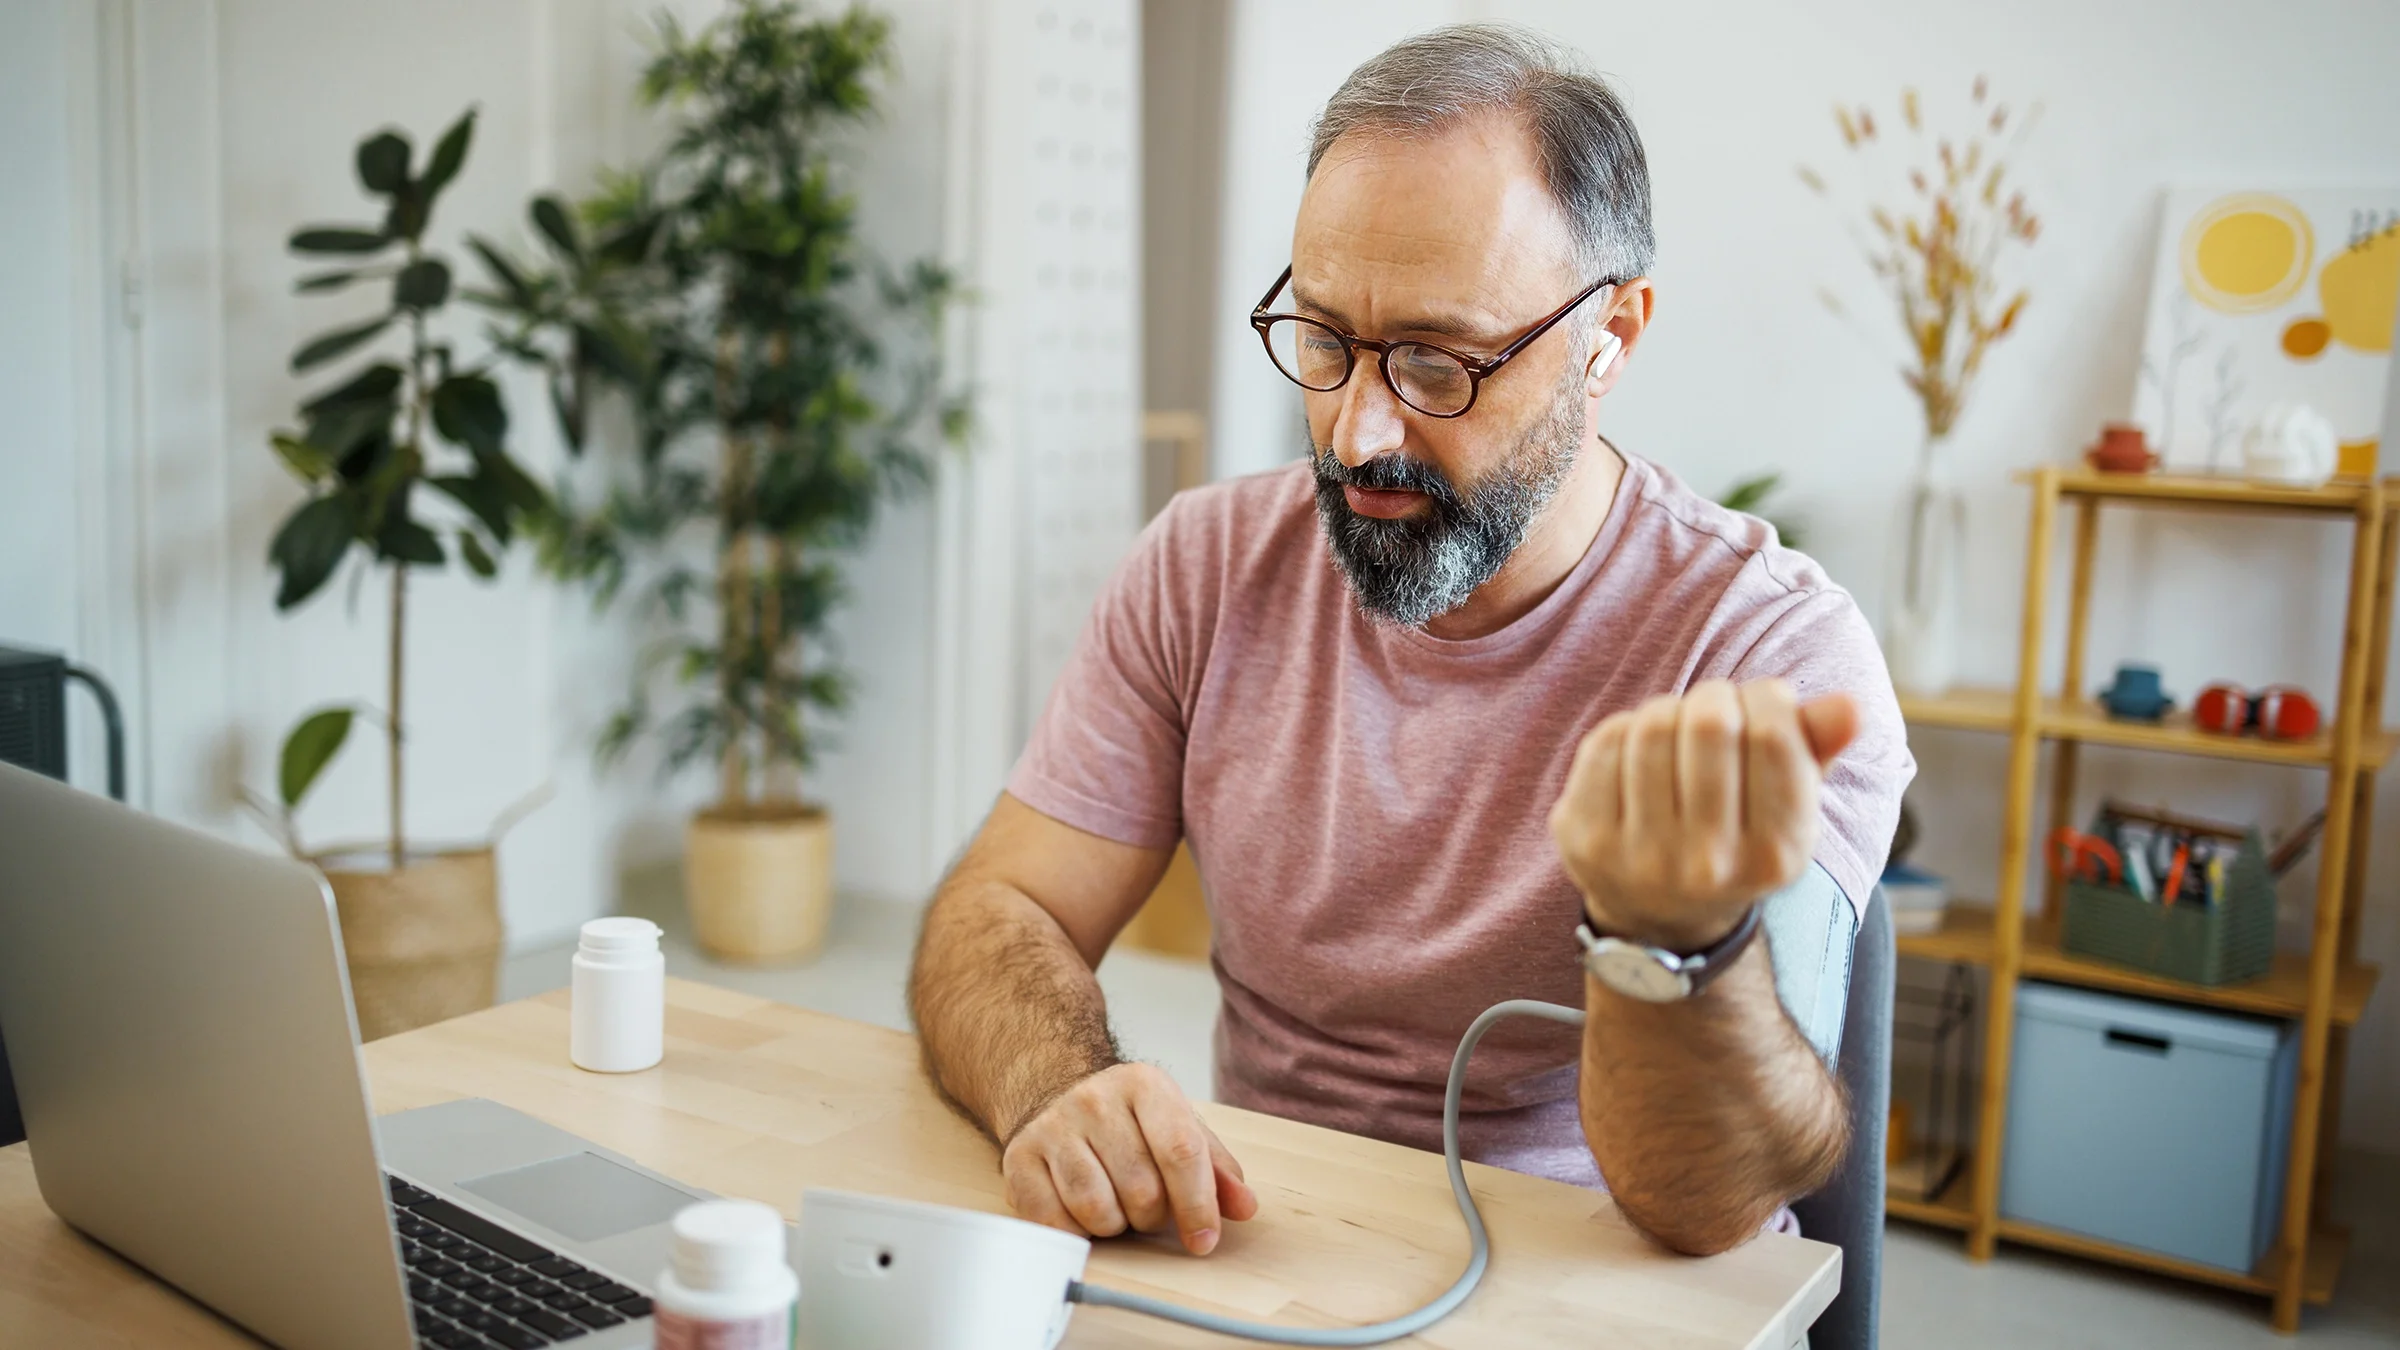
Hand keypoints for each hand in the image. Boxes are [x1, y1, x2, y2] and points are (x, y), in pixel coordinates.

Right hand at [1001, 1063, 1259, 1254]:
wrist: (1057, 1093)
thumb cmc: (1128, 1122)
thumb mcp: (1178, 1129)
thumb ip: (1216, 1170)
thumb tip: (1244, 1207)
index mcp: (1144, 1085)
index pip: (1181, 1151)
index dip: (1198, 1205)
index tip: (1204, 1240)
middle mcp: (1094, 1099)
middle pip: (1141, 1190)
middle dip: (1152, 1217)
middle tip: (1146, 1206)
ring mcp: (1052, 1127)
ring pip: (1096, 1209)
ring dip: (1114, 1225)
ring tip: (1115, 1205)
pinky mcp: (1019, 1158)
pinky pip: (1055, 1222)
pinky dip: (1076, 1232)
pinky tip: (1081, 1211)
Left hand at [1550, 679, 1857, 950]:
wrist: (1658, 914)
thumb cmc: (1735, 834)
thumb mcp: (1788, 804)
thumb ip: (1817, 750)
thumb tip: (1848, 706)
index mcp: (1776, 856)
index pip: (1774, 736)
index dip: (1768, 698)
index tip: (1764, 702)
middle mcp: (1708, 865)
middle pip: (1710, 723)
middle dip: (1715, 698)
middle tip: (1716, 709)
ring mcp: (1640, 856)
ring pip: (1654, 725)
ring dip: (1669, 710)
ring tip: (1679, 729)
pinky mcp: (1584, 839)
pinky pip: (1606, 742)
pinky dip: (1626, 729)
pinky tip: (1639, 753)